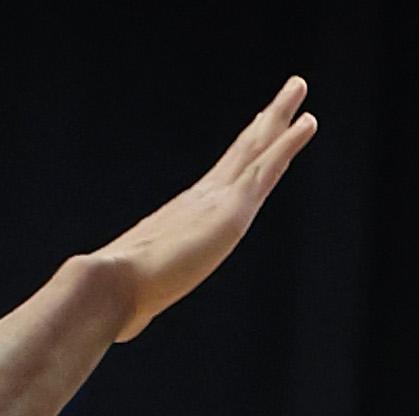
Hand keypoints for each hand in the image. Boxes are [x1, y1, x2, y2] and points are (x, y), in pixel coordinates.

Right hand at [84, 78, 318, 340]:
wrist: (110, 286)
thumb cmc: (118, 297)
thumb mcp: (142, 297)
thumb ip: (144, 303)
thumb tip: (128, 325)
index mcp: (186, 215)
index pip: (225, 176)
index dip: (246, 151)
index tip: (260, 127)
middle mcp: (202, 198)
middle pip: (243, 149)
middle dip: (266, 120)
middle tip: (287, 93)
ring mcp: (217, 200)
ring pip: (257, 147)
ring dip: (280, 116)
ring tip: (299, 86)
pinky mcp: (230, 211)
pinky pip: (265, 167)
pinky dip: (288, 143)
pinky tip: (308, 122)